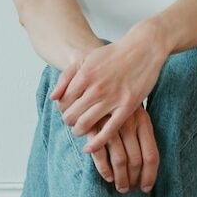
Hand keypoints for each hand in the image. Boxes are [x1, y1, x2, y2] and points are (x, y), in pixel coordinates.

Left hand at [50, 24, 167, 154]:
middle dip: (69, 122)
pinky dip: (97, 142)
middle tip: (74, 122)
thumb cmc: (114, 54)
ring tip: (82, 130)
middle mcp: (95, 89)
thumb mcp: (86, 60)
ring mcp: (112, 99)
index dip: (63, 110)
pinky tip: (90, 148)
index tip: (68, 111)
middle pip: (71, 116)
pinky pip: (109, 130)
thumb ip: (66, 77)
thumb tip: (53, 99)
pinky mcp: (127, 106)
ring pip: (86, 125)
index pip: (62, 103)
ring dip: (80, 131)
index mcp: (83, 76)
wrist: (144, 48)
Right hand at [87, 105, 159, 192]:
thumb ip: (141, 135)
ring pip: (120, 160)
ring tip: (120, 188)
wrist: (96, 82)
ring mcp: (111, 125)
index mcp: (144, 121)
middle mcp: (129, 124)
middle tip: (129, 190)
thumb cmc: (118, 103)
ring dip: (121, 179)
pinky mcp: (93, 127)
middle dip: (134, 180)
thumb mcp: (135, 114)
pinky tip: (107, 177)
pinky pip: (101, 154)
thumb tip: (148, 167)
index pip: (151, 155)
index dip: (150, 175)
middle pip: (136, 160)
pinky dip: (104, 169)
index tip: (146, 188)